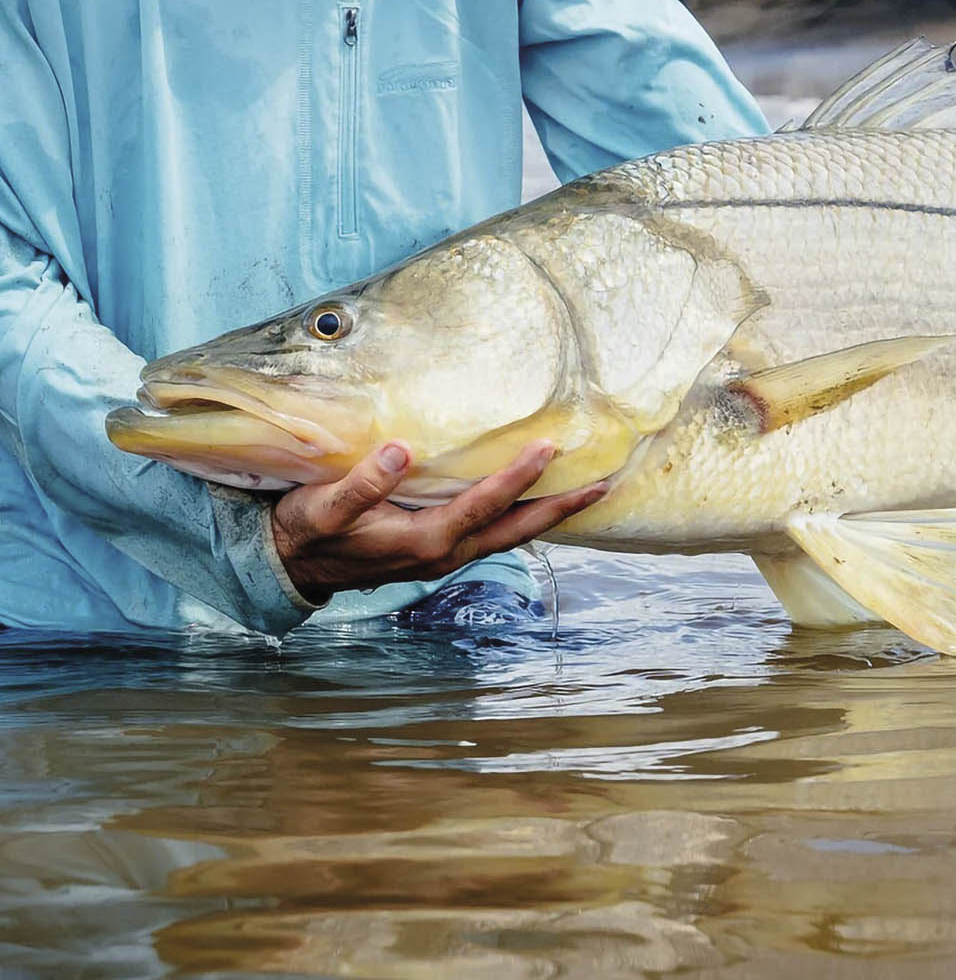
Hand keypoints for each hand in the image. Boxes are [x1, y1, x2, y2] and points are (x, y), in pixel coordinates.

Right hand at [270, 440, 608, 600]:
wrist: (291, 567)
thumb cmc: (308, 531)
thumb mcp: (324, 507)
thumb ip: (362, 485)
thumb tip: (400, 452)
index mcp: (425, 541)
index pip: (485, 504)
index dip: (517, 476)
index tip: (548, 447)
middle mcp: (446, 554)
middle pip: (517, 529)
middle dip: (561, 508)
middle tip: (605, 484)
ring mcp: (448, 557)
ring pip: (510, 535)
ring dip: (549, 515)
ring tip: (587, 492)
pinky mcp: (442, 552)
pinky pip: (494, 534)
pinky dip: (523, 518)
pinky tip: (537, 501)